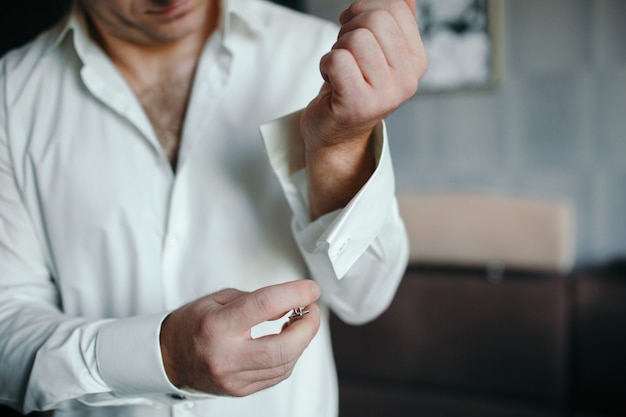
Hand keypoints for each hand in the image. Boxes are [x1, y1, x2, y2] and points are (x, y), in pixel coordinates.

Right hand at [159, 280, 320, 396]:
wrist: (167, 358)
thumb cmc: (190, 325)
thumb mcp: (218, 299)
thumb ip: (255, 299)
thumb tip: (288, 304)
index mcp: (217, 326)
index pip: (265, 306)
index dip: (295, 294)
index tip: (310, 289)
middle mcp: (225, 356)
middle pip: (283, 347)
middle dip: (308, 327)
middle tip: (311, 311)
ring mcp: (233, 378)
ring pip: (284, 364)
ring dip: (301, 342)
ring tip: (301, 323)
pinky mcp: (240, 390)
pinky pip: (277, 376)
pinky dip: (290, 357)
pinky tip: (288, 343)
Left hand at [301, 0, 427, 218]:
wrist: (336, 134)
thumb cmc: (353, 87)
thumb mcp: (378, 52)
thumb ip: (393, 23)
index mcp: (417, 61)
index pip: (395, 7)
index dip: (364, 11)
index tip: (355, 34)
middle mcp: (407, 79)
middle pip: (374, 19)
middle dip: (350, 29)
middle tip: (346, 54)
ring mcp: (385, 94)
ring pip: (354, 38)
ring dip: (337, 50)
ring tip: (340, 71)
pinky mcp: (358, 103)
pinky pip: (337, 59)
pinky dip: (325, 65)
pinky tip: (331, 81)